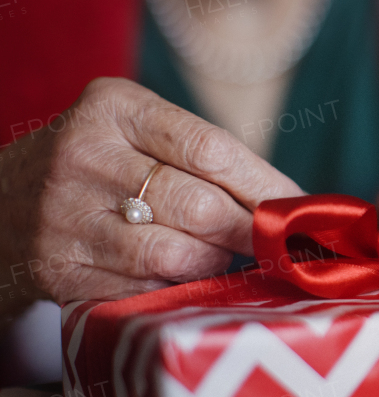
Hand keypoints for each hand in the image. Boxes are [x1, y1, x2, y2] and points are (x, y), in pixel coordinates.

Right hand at [0, 77, 302, 310]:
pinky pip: (146, 288)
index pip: (211, 149)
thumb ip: (204, 156)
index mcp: (113, 107)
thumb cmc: (98, 166)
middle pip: (200, 206)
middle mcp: (83, 156)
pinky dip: (177, 288)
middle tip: (276, 244)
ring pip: (177, 255)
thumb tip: (292, 204)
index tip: (301, 208)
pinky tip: (183, 278)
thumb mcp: (136, 131)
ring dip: (216, 263)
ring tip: (224, 256)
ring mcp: (65, 216)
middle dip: (250, 232)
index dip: (265, 186)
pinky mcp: (59, 270)